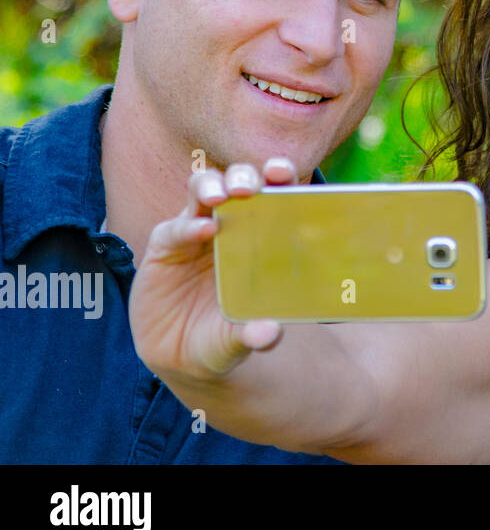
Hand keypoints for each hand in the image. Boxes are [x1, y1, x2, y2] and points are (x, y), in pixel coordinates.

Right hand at [129, 158, 296, 379]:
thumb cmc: (225, 334)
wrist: (183, 355)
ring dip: (212, 186)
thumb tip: (271, 334)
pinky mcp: (165, 247)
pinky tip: (202, 231)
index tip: (285, 175)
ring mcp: (196, 233)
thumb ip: (256, 335)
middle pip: (237, 182)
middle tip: (251, 188)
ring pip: (202, 191)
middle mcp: (230, 225)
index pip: (273, 195)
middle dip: (245, 176)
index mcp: (261, 235)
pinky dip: (187, 227)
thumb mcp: (241, 338)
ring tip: (224, 196)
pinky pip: (174, 229)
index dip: (279, 178)